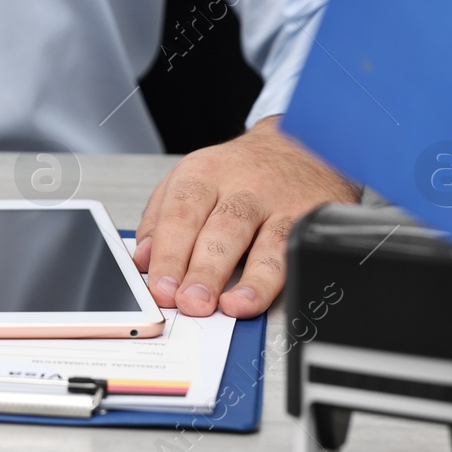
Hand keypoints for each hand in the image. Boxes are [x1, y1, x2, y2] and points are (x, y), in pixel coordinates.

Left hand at [132, 117, 359, 317]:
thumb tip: (142, 260)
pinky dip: (279, 279)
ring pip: (263, 242)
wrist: (296, 145)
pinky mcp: (309, 219)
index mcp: (202, 174)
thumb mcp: (190, 179)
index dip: (168, 255)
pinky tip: (264, 297)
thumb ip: (160, 220)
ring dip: (247, 280)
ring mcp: (279, 203)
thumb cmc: (237, 170)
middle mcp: (241, 186)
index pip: (180, 215)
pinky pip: (295, 252)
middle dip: (203, 271)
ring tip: (230, 306)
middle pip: (220, 229)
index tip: (160, 289)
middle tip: (189, 302)